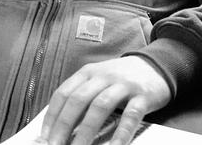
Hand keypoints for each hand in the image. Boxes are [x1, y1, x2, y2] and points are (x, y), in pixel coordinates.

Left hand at [40, 56, 170, 144]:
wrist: (158, 65)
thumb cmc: (123, 77)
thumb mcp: (99, 79)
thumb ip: (82, 95)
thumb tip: (60, 125)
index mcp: (89, 72)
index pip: (64, 93)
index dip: (52, 116)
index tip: (44, 136)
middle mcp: (104, 76)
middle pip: (79, 100)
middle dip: (64, 126)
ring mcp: (124, 85)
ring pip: (100, 106)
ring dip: (86, 131)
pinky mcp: (143, 96)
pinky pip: (130, 115)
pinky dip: (120, 133)